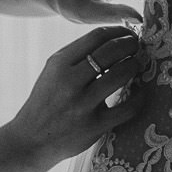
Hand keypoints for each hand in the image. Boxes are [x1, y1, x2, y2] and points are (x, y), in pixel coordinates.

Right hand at [4, 26, 149, 170]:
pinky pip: (127, 108)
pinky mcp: (95, 126)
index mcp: (59, 64)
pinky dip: (139, 97)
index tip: (127, 33)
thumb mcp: (53, 72)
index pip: (96, 37)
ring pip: (121, 74)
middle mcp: (71, 82)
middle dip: (130, 45)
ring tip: (135, 65)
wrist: (31, 139)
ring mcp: (83, 105)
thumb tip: (112, 38)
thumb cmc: (46, 101)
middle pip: (111, 51)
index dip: (118, 31)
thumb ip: (77, 55)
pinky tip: (140, 91)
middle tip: (136, 47)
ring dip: (134, 65)